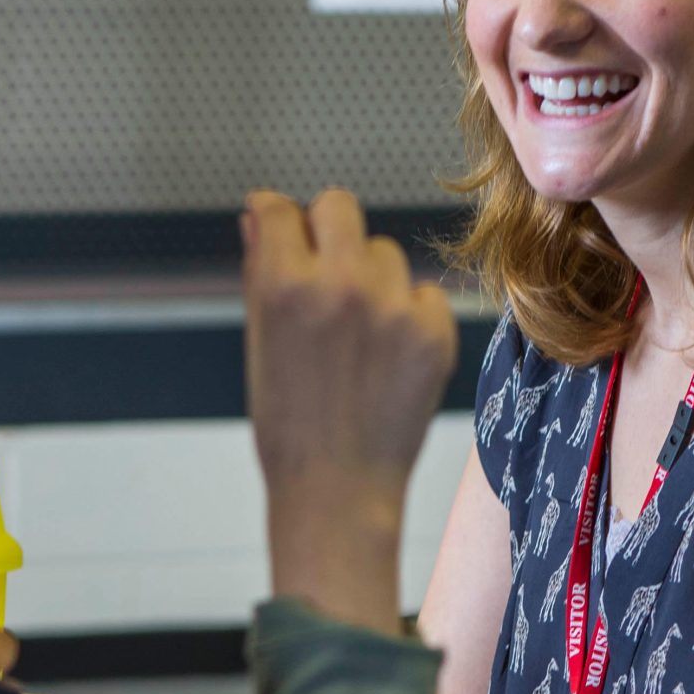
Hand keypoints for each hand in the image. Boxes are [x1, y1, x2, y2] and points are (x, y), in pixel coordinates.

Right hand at [243, 189, 456, 633]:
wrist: (337, 487)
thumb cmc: (289, 420)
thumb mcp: (259, 341)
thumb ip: (260, 268)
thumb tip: (259, 211)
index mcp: (283, 285)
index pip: (281, 208)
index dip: (279, 219)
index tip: (283, 231)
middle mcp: (339, 285)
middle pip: (339, 205)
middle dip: (328, 228)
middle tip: (326, 268)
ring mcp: (393, 307)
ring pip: (386, 252)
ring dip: (373, 278)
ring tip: (359, 335)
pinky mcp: (435, 332)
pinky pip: (425, 292)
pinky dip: (411, 316)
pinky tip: (392, 356)